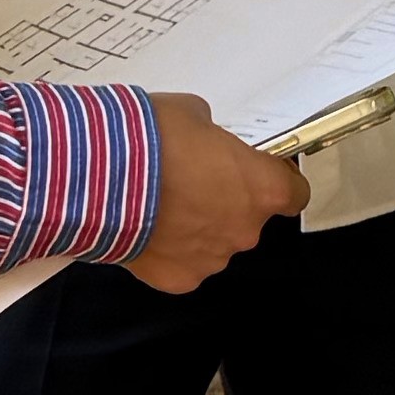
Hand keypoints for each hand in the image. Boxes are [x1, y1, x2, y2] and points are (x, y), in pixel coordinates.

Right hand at [127, 91, 307, 294]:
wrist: (101, 178)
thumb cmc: (152, 141)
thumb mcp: (193, 115)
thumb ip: (212, 137)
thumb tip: (203, 145)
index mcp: (262, 188)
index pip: (294, 193)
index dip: (276, 180)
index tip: (259, 171)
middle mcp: (245, 230)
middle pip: (248, 218)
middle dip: (226, 202)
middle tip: (191, 181)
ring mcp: (213, 259)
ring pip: (214, 242)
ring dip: (197, 226)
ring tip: (161, 204)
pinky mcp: (180, 280)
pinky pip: (183, 263)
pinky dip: (169, 249)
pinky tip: (147, 227)